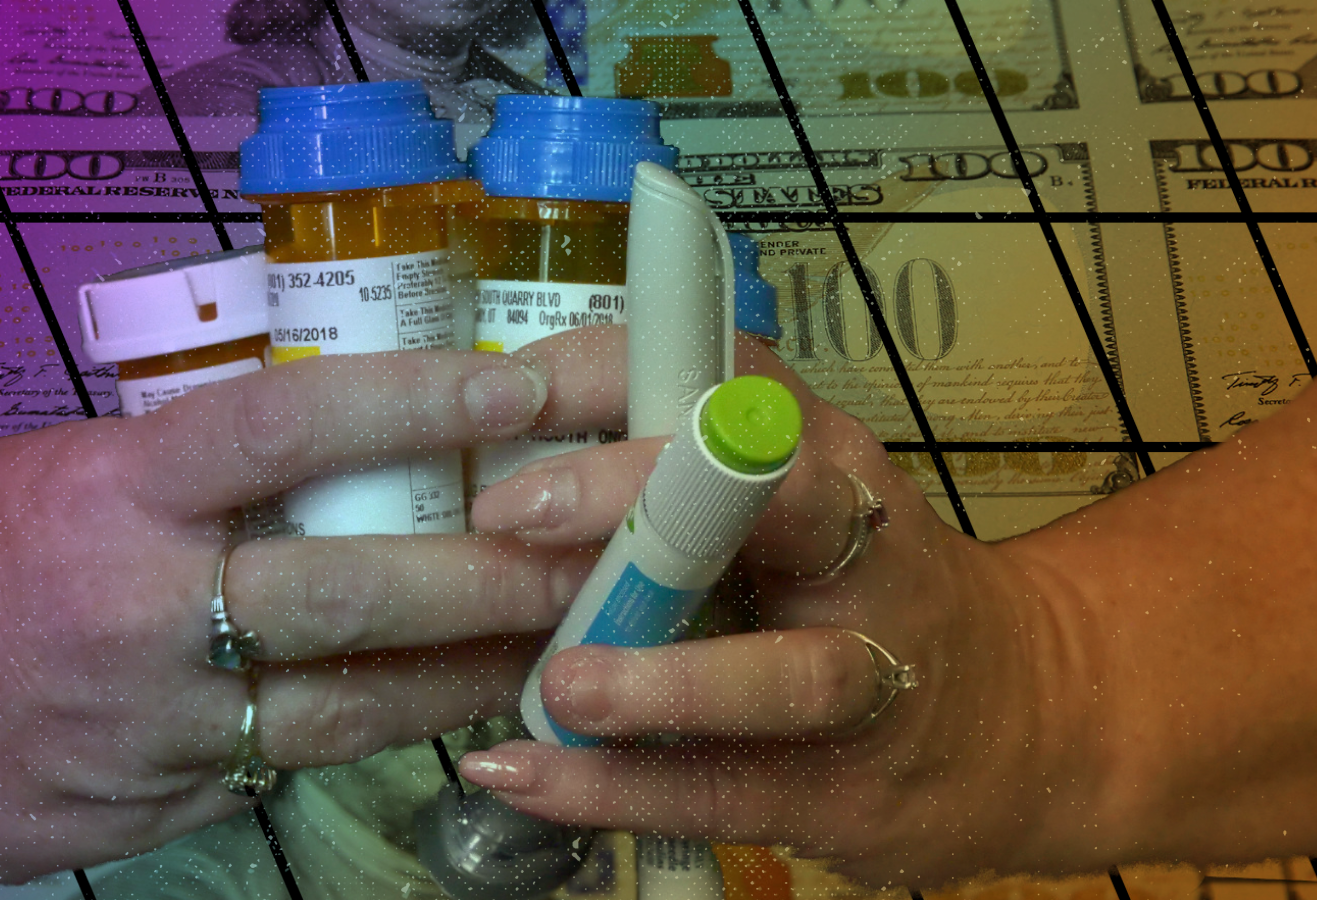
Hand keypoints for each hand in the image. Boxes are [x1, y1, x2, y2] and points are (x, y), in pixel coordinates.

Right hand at [0, 350, 597, 881]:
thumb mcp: (70, 474)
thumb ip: (201, 477)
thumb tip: (352, 454)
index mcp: (114, 492)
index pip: (283, 426)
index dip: (412, 403)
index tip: (519, 392)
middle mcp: (140, 609)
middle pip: (349, 592)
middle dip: (485, 576)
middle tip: (589, 552)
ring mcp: (149, 727)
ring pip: (347, 705)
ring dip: (467, 673)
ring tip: (559, 643)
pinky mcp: (151, 811)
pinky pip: (289, 766)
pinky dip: (374, 734)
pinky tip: (445, 710)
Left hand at [458, 326, 1115, 888]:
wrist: (1020, 715)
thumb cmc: (851, 587)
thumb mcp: (786, 504)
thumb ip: (670, 476)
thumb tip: (485, 461)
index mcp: (824, 453)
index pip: (723, 377)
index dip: (608, 375)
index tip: (495, 394)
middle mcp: (861, 545)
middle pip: (772, 497)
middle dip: (639, 494)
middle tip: (513, 516)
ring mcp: (866, 673)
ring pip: (782, 674)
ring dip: (664, 678)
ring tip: (561, 686)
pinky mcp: (845, 787)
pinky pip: (727, 789)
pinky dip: (618, 788)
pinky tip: (525, 773)